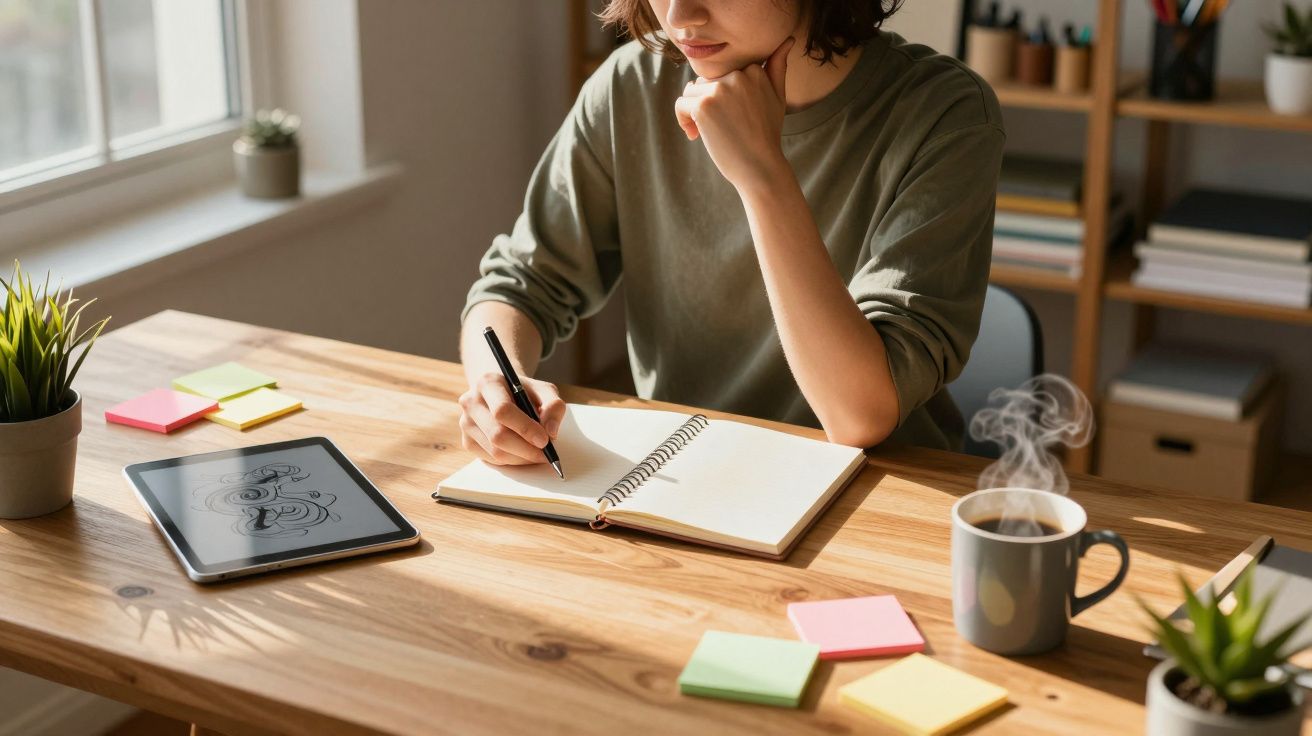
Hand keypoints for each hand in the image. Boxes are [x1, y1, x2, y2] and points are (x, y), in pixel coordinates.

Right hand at [458, 373, 565, 464]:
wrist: (502, 393)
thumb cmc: (524, 392)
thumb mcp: (543, 390)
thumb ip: (553, 405)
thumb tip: (550, 431)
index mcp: (488, 383)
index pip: (502, 410)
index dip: (525, 428)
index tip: (545, 440)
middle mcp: (471, 402)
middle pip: (497, 435)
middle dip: (526, 449)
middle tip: (546, 454)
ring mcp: (465, 423)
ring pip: (495, 452)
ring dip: (522, 458)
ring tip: (538, 453)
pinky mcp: (467, 441)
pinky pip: (491, 460)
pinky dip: (512, 460)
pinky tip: (523, 452)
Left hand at [674, 36, 793, 191]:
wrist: (760, 167)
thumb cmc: (767, 135)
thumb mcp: (777, 98)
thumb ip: (777, 68)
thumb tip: (787, 40)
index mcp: (754, 71)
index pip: (722, 75)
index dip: (720, 96)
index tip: (727, 117)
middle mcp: (738, 76)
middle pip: (705, 81)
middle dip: (706, 103)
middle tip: (717, 128)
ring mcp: (720, 89)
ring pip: (692, 92)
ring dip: (693, 112)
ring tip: (705, 132)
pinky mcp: (704, 105)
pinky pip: (681, 104)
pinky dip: (683, 120)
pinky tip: (695, 135)